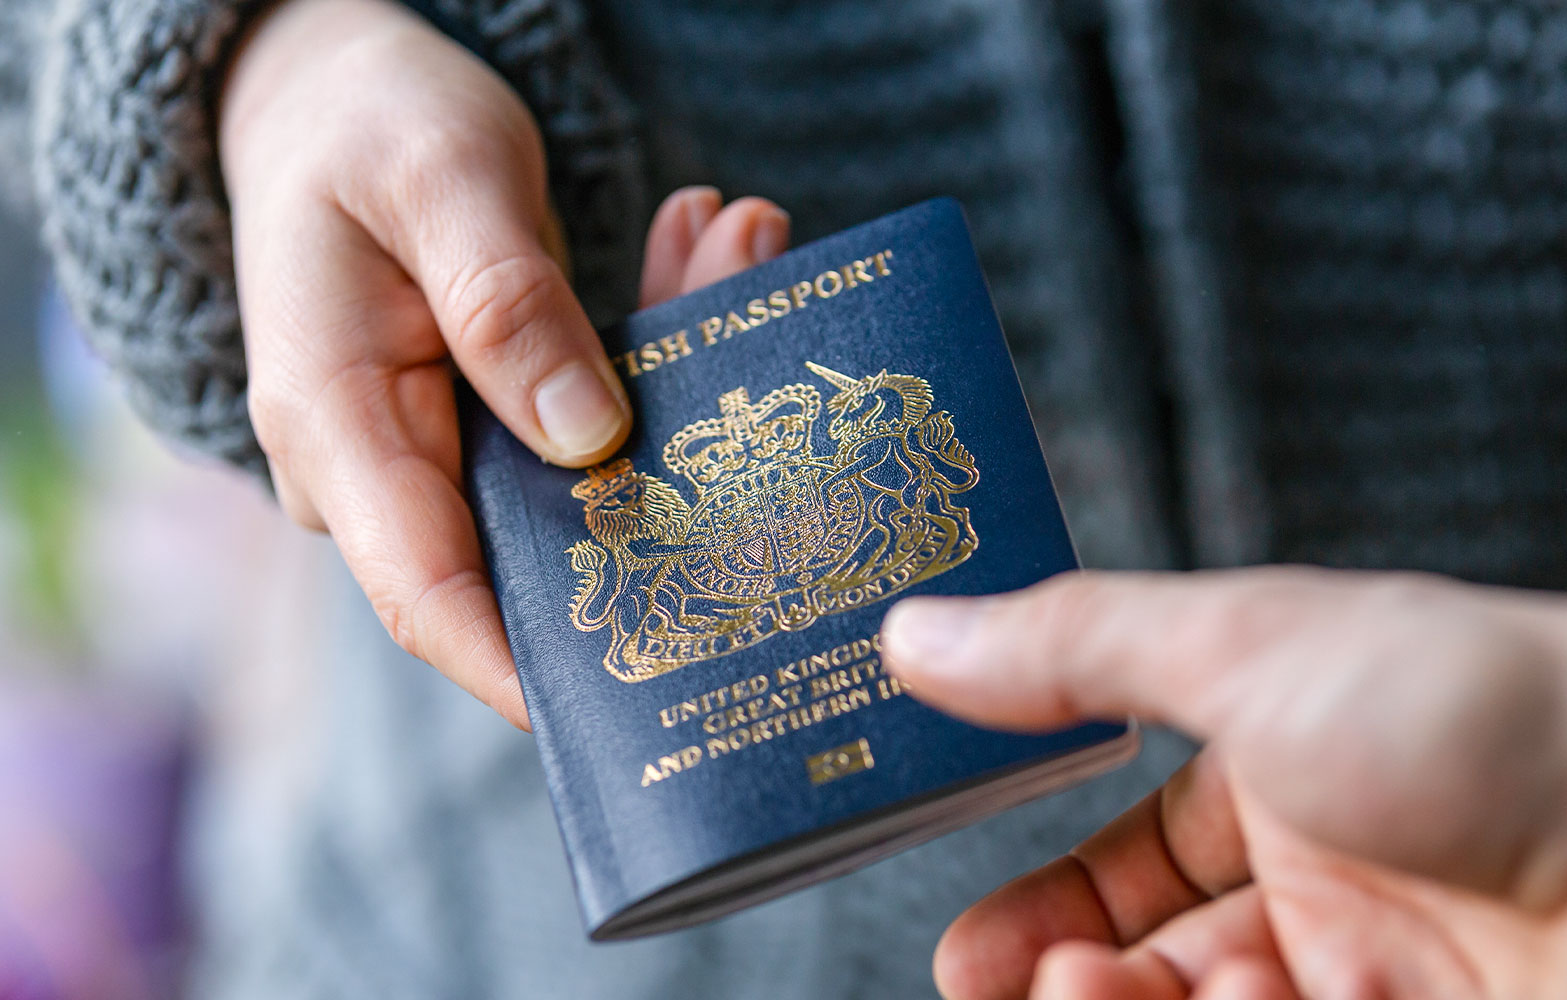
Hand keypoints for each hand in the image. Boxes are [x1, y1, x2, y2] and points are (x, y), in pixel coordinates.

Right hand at [220, 0, 788, 726]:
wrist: (321, 92)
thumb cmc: (361, 120)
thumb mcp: (437, 181)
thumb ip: (504, 306)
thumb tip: (588, 439)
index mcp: (334, 424)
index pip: (430, 594)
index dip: (529, 665)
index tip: (644, 697)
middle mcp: (382, 461)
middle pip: (536, 534)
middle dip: (663, 486)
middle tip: (768, 371)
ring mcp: (437, 446)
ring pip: (581, 471)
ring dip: (676, 379)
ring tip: (744, 242)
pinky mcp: (486, 416)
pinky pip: (583, 417)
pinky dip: (653, 345)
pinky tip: (711, 249)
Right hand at [881, 568, 1566, 998]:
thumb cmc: (1486, 711)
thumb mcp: (1247, 648)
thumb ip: (1074, 648)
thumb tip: (920, 631)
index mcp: (1289, 778)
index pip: (1138, 865)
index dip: (1048, 911)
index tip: (970, 956)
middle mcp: (1332, 893)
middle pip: (1154, 968)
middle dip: (1071, 982)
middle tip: (1029, 983)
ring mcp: (1379, 983)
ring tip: (1101, 992)